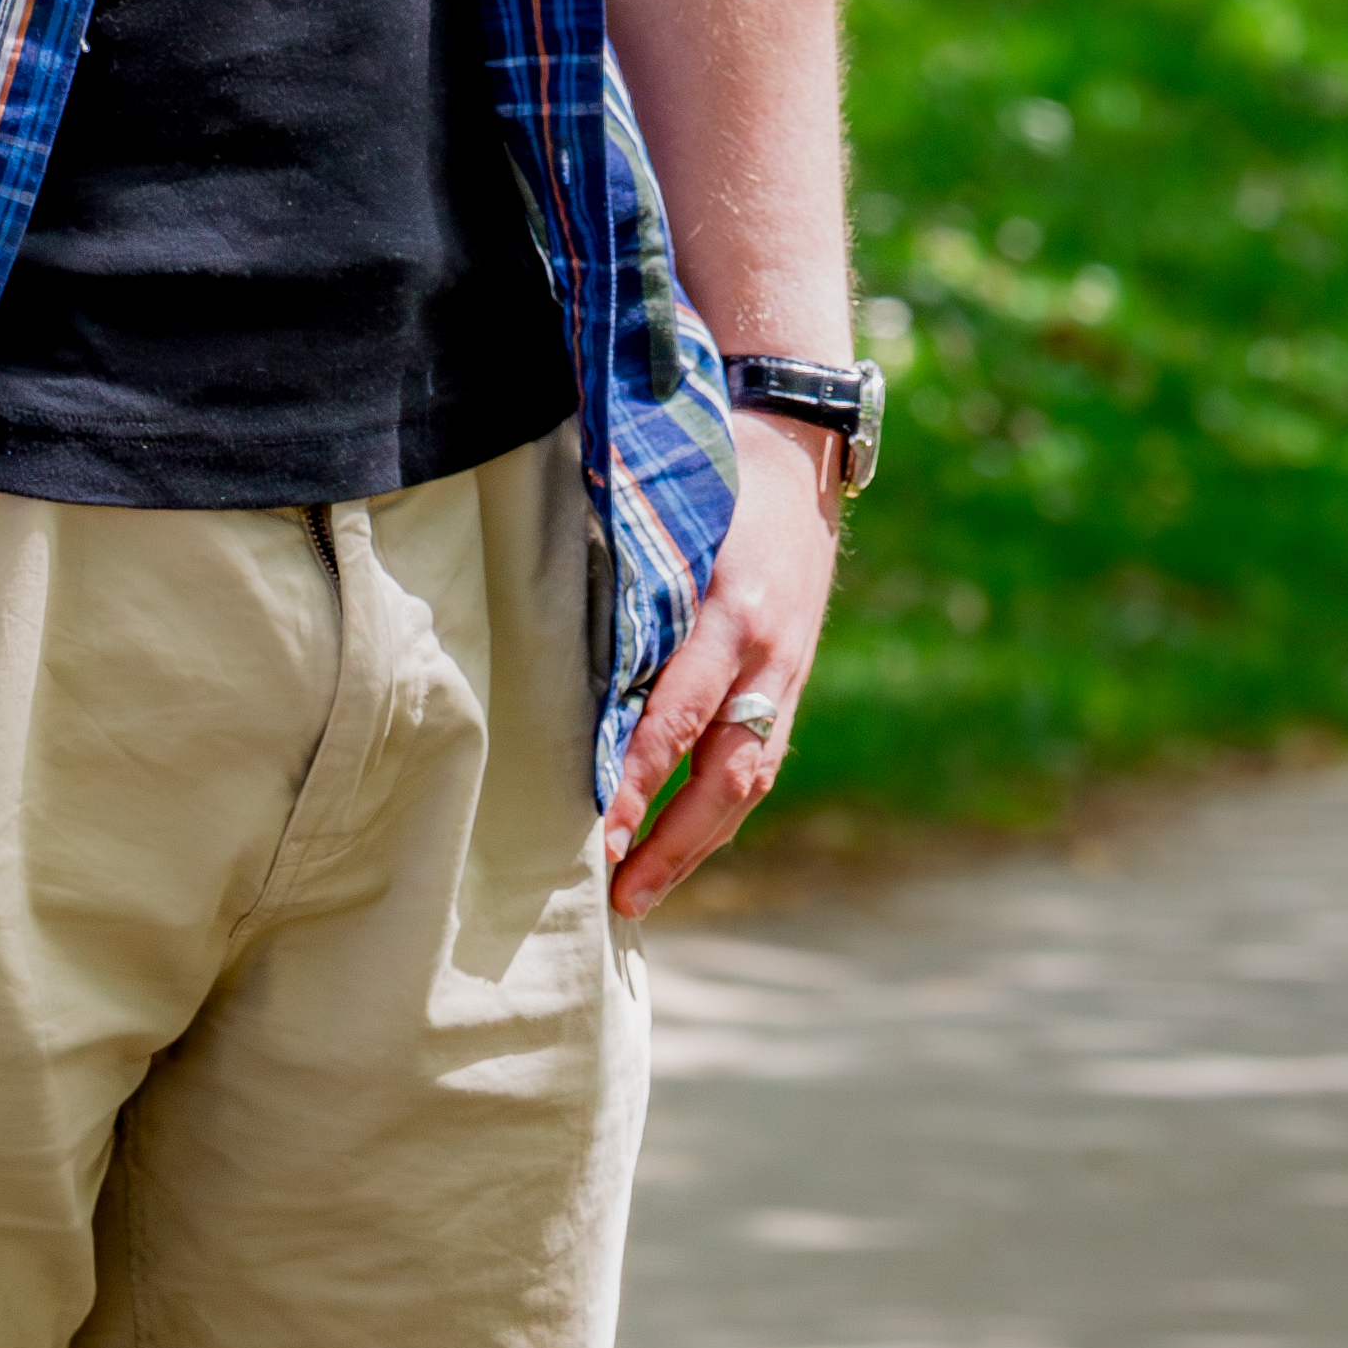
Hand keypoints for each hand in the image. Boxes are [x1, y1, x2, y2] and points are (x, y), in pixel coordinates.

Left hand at [604, 413, 844, 922]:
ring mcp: (788, 673)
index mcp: (729, 611)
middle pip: (726, 774)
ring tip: (640, 895)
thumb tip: (550, 662)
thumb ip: (623, 592)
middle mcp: (767, 654)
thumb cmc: (707, 480)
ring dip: (696, 845)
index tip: (601, 833)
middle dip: (674, 842)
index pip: (677, 716)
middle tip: (620, 896)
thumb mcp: (665, 521)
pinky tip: (680, 849)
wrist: (798, 451)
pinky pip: (758, 763)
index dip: (640, 780)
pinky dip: (718, 814)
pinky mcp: (793, 683)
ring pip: (748, 781)